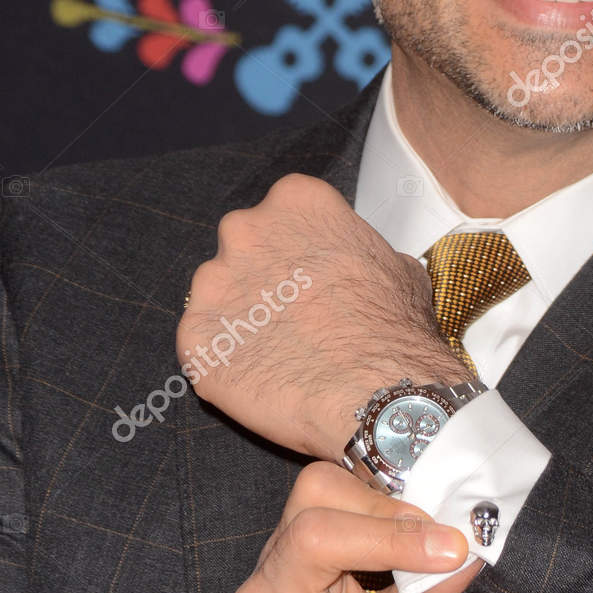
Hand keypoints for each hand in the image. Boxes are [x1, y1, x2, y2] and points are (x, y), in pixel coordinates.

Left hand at [176, 172, 461, 459]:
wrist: (374, 392)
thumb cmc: (394, 328)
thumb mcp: (398, 267)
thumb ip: (361, 254)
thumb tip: (364, 268)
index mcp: (295, 200)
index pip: (285, 213)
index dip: (300, 249)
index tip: (314, 277)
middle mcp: (245, 230)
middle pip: (244, 247)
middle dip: (263, 277)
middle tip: (295, 315)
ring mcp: (212, 284)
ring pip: (219, 297)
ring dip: (242, 319)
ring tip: (281, 353)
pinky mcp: (194, 337)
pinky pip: (205, 346)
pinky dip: (227, 362)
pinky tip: (264, 379)